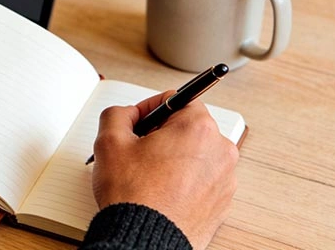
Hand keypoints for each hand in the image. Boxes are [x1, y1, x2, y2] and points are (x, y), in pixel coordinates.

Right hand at [90, 91, 238, 249]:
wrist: (146, 241)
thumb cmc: (134, 196)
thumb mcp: (109, 141)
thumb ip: (118, 113)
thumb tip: (128, 114)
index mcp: (198, 128)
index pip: (178, 99)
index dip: (151, 107)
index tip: (138, 121)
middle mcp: (220, 151)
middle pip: (189, 127)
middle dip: (163, 134)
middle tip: (139, 150)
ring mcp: (225, 179)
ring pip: (196, 154)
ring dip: (174, 157)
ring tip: (148, 175)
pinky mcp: (222, 202)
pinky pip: (202, 179)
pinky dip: (184, 180)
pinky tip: (161, 190)